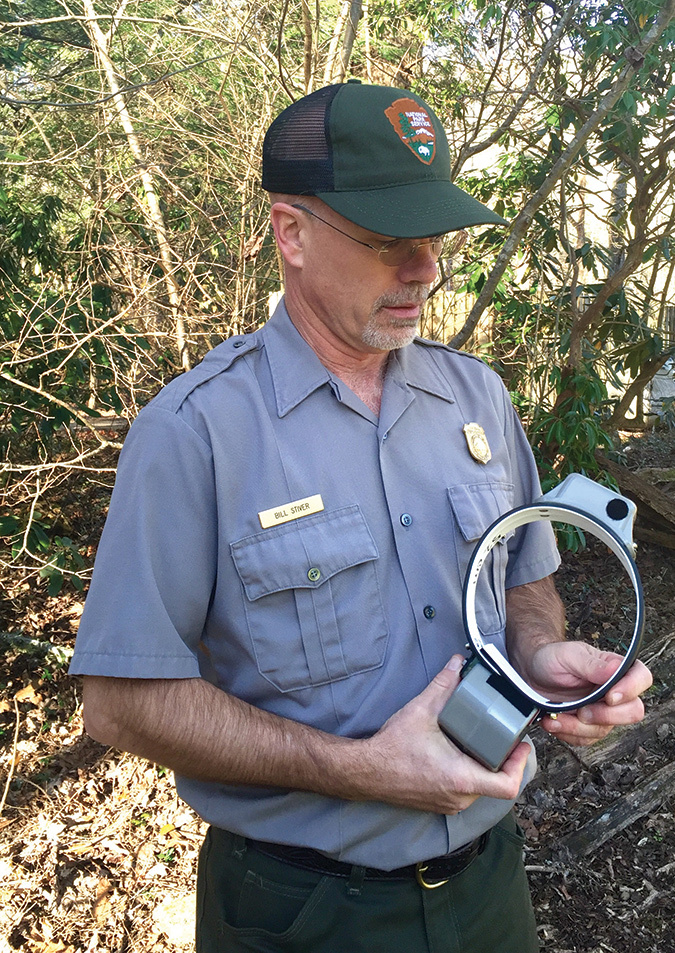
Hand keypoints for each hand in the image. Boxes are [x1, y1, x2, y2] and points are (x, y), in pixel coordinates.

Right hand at [362, 655, 530, 814]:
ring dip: (486, 767)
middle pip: (497, 784)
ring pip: (481, 788)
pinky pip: (466, 792)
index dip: (520, 765)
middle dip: (503, 760)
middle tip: (504, 736)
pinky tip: (462, 753)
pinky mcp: (441, 803)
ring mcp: (450, 804)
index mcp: (460, 778)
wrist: (366, 771)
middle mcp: (459, 797)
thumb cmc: (392, 748)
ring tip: (483, 741)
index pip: (507, 785)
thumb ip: (443, 685)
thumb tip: (457, 664)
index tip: (520, 746)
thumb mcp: (421, 711)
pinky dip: (470, 773)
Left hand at [526, 642, 652, 745]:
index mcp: (614, 669)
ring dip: (578, 728)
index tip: (610, 697)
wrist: (531, 673)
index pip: (641, 678)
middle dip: (605, 716)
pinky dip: (568, 734)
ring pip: (605, 730)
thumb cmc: (551, 659)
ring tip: (556, 716)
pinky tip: (553, 722)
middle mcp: (613, 691)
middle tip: (582, 712)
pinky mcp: (587, 726)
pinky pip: (586, 739)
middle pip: (632, 711)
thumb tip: (616, 669)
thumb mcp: (568, 655)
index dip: (631, 690)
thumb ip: (592, 665)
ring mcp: (602, 711)